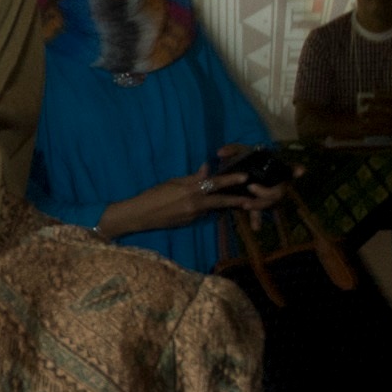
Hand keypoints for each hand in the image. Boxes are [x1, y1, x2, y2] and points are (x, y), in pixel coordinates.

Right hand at [102, 163, 244, 237]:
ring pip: (212, 207)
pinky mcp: (189, 222)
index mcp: (190, 190)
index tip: (244, 177)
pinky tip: (207, 205)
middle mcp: (195, 204)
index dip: (230, 180)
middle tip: (250, 199)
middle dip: (236, 200)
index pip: (215, 183)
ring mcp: (193, 215)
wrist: (141, 215)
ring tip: (236, 202)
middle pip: (220, 201)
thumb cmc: (153, 195)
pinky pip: (202, 213)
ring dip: (222, 204)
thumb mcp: (172, 182)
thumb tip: (206, 169)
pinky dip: (206, 208)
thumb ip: (192, 178)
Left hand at [213, 143, 293, 221]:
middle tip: (251, 188)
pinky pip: (260, 213)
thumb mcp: (240, 152)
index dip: (295, 170)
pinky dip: (257, 219)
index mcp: (274, 168)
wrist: (238, 172)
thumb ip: (232, 150)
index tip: (300, 170)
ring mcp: (269, 195)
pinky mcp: (259, 203)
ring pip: (269, 203)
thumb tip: (220, 153)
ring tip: (245, 205)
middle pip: (278, 191)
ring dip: (259, 205)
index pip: (289, 168)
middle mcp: (276, 183)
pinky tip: (255, 227)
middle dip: (266, 192)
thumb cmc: (245, 160)